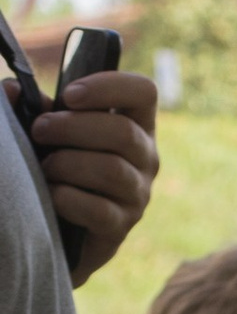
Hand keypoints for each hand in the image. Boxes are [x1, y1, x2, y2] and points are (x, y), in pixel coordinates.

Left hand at [29, 69, 157, 277]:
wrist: (59, 225)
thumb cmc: (58, 166)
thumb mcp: (50, 131)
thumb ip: (33, 108)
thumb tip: (12, 90)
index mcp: (134, 124)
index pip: (143, 92)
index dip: (108, 87)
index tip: (69, 96)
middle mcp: (145, 158)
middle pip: (124, 132)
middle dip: (72, 128)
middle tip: (39, 130)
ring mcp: (138, 194)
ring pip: (111, 170)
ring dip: (67, 163)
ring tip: (44, 167)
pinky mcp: (121, 226)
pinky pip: (98, 209)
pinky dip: (66, 198)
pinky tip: (50, 194)